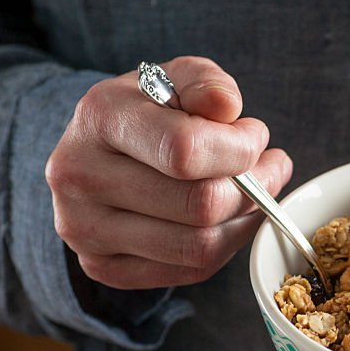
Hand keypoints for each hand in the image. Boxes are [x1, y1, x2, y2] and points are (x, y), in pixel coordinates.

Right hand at [46, 56, 292, 289]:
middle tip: (270, 170)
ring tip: (256, 194)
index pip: (185, 150)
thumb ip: (207, 83)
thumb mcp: (179, 78)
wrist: (100, 151)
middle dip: (254, 189)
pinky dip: (225, 248)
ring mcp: (84, 228)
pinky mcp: (101, 266)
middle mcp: (79, 176)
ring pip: (200, 246)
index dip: (239, 149)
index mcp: (99, 117)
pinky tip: (230, 220)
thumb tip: (226, 108)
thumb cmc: (151, 112)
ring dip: (246, 221)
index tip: (256, 137)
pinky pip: (190, 272)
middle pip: (200, 205)